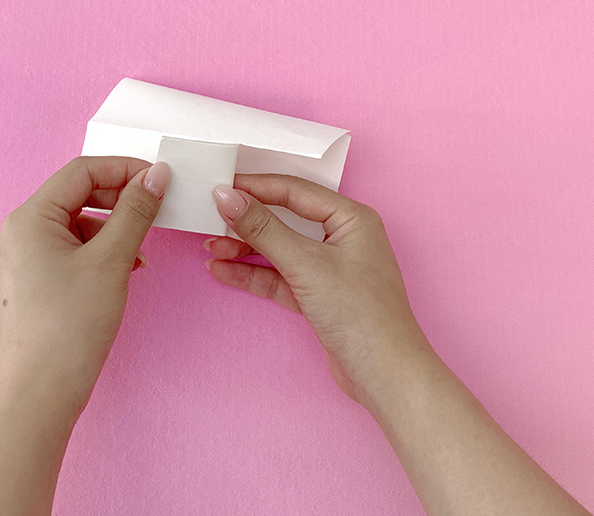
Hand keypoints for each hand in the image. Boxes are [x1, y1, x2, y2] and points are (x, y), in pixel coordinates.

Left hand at [0, 156, 169, 414]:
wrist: (41, 391)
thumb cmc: (70, 326)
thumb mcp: (111, 261)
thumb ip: (136, 213)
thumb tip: (155, 175)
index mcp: (30, 217)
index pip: (82, 172)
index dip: (124, 169)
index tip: (161, 179)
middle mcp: (21, 232)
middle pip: (78, 195)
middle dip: (120, 200)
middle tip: (156, 211)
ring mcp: (25, 259)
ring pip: (78, 225)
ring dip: (114, 230)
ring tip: (140, 256)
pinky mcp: (36, 283)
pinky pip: (72, 251)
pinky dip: (101, 254)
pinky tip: (123, 273)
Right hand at [206, 174, 422, 402]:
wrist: (382, 373)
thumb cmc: (362, 313)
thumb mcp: (306, 264)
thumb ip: (263, 229)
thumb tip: (228, 198)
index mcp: (351, 219)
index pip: (295, 191)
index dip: (256, 188)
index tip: (221, 188)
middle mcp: (343, 238)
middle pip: (285, 220)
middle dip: (247, 222)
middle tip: (211, 218)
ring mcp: (330, 269)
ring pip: (279, 250)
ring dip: (245, 249)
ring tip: (211, 248)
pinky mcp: (319, 296)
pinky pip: (279, 277)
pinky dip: (253, 275)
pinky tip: (223, 271)